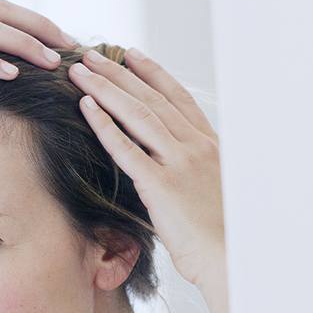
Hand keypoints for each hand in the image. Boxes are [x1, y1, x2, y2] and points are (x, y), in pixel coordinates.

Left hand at [69, 47, 223, 287]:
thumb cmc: (224, 238)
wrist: (233, 258)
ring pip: (137, 114)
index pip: (178, 98)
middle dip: (118, 73)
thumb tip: (175, 176)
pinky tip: (85, 107)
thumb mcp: (214, 195)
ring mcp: (179, 163)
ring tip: (79, 70)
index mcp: (210, 146)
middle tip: (91, 54)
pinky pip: (126, 148)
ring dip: (105, 88)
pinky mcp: (161, 185)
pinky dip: (103, 124)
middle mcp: (195, 147)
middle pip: (151, 99)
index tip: (131, 54)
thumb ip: (193, 176)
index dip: (153, 73)